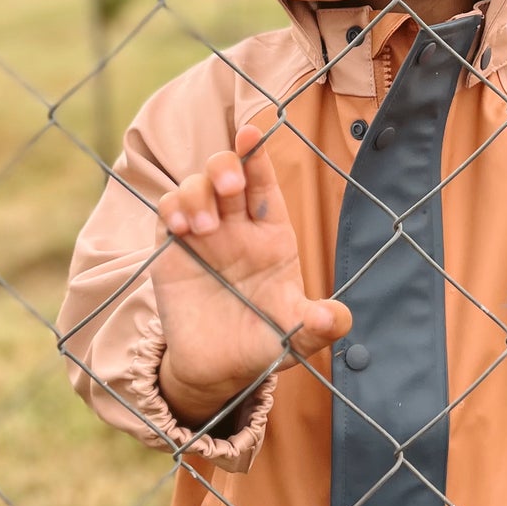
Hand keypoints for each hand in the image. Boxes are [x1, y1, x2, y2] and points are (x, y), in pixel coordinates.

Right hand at [151, 125, 352, 422]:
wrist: (217, 372)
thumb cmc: (263, 343)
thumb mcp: (295, 337)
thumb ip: (318, 325)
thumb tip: (338, 318)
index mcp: (272, 235)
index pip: (265, 185)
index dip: (257, 157)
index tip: (251, 133)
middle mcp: (237, 227)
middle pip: (228, 173)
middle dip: (226, 165)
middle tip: (228, 187)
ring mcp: (204, 235)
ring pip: (195, 187)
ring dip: (197, 193)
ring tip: (203, 226)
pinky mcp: (174, 249)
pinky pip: (168, 212)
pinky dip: (173, 209)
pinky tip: (183, 229)